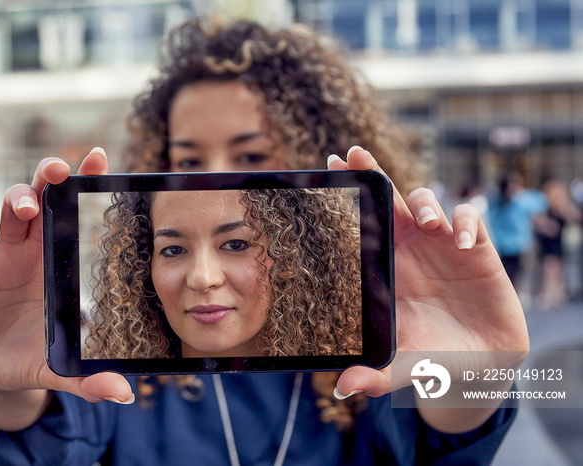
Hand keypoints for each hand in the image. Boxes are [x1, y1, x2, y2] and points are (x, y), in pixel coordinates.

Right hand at [0, 148, 133, 430]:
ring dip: (18, 196)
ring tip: (29, 207)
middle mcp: (33, 251)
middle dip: (47, 178)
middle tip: (59, 170)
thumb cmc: (31, 357)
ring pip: (10, 206)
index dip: (82, 182)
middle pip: (40, 197)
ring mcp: (2, 253)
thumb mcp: (58, 366)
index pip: (72, 213)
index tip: (99, 157)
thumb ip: (87, 379)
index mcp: (59, 263)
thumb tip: (125, 396)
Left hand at [329, 147, 528, 430]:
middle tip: (352, 154)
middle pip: (388, 202)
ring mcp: (442, 246)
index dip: (347, 199)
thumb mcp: (404, 366)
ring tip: (432, 222)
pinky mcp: (476, 250)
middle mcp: (410, 251)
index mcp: (386, 270)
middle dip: (372, 174)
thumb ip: (377, 374)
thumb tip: (344, 388)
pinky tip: (462, 242)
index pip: (361, 227)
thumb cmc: (433, 358)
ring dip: (427, 203)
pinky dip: (466, 222)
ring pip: (428, 202)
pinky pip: (469, 220)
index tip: (326, 170)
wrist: (479, 364)